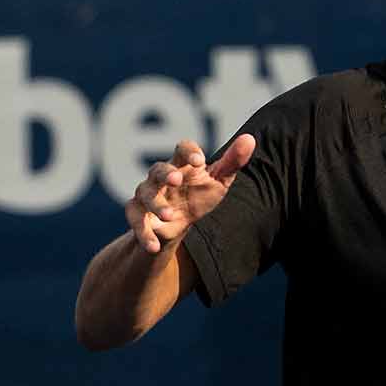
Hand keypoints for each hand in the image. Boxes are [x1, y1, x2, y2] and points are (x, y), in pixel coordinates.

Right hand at [125, 135, 256, 253]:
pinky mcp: (137, 214)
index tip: (200, 161)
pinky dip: (143, 234)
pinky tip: (154, 246)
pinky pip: (136, 221)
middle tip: (176, 179)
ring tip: (170, 216)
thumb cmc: (198, 195)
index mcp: (181, 164)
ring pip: (145, 195)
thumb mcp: (218, 181)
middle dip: (166, 173)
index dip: (189, 152)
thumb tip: (250, 139)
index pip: (182, 149)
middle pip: (158, 169)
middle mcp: (160, 176)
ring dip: (157, 205)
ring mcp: (146, 194)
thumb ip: (233, 162)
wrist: (177, 225)